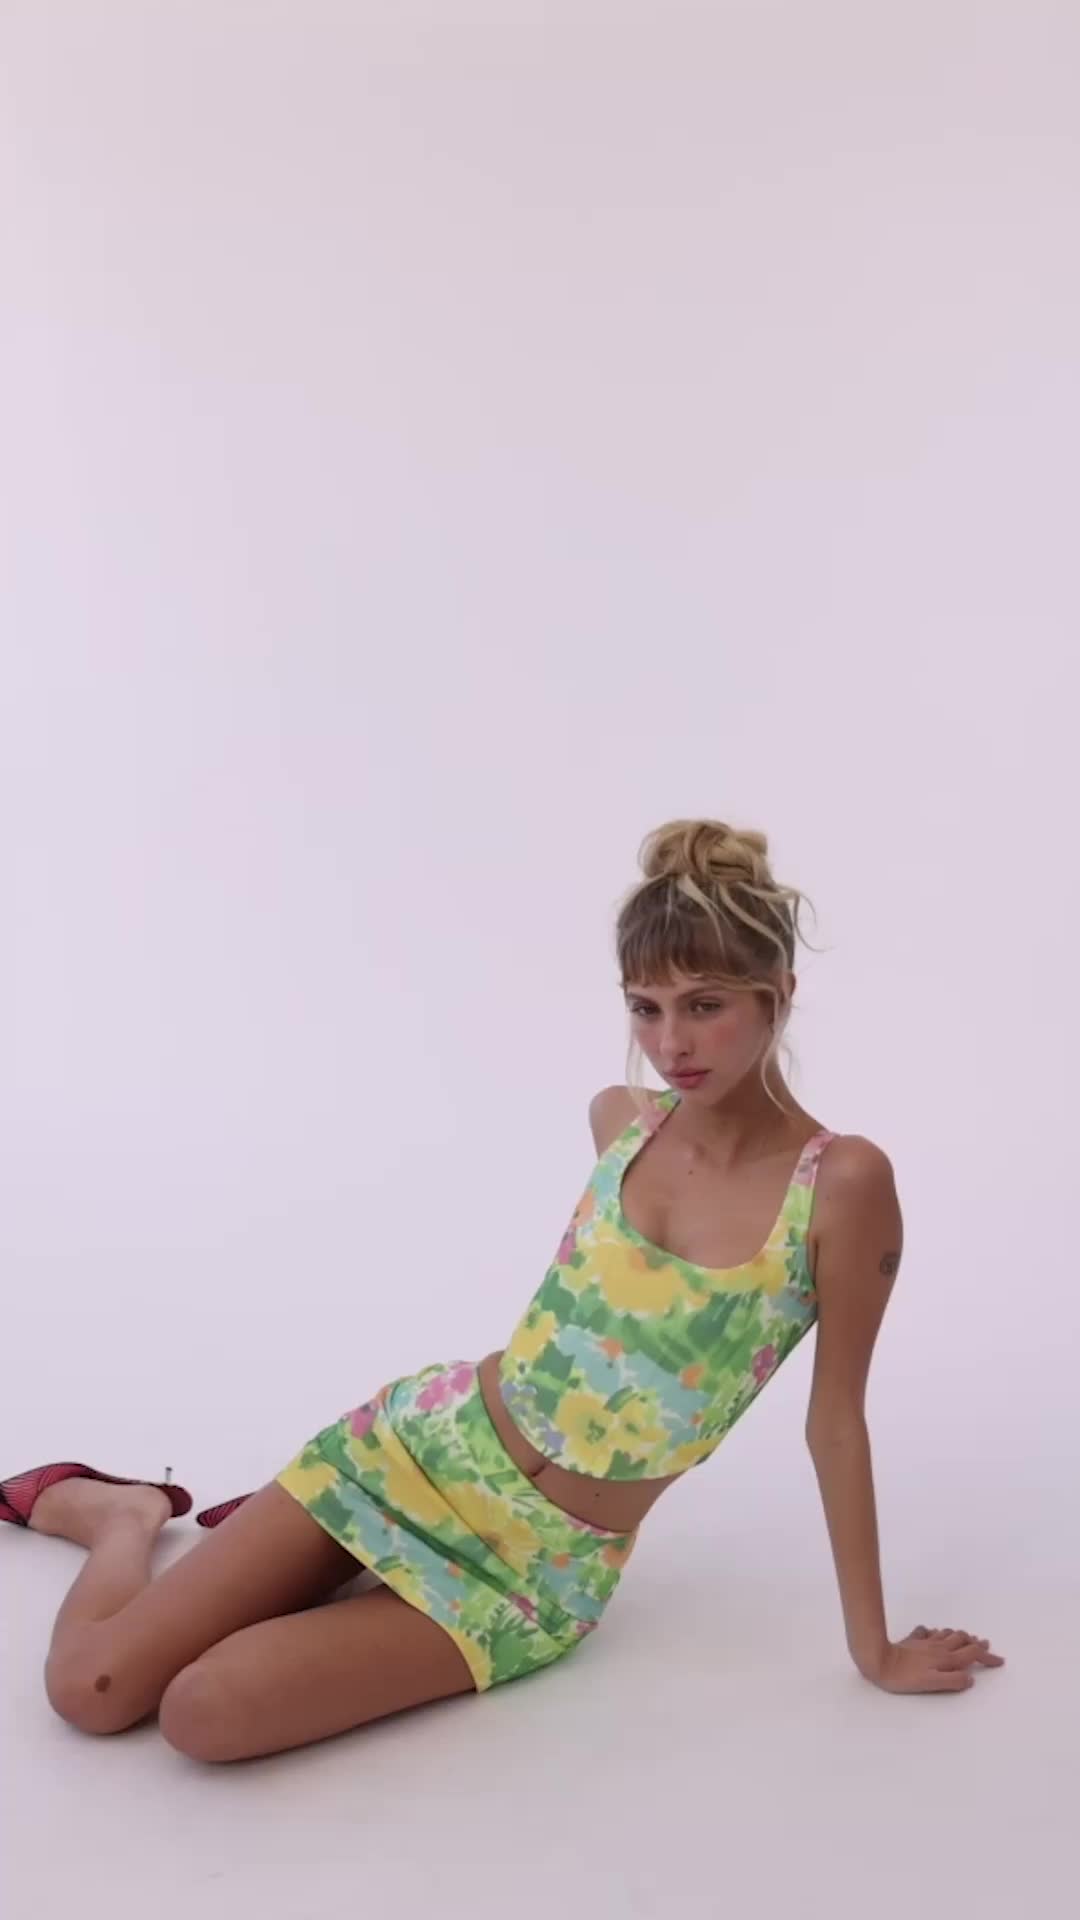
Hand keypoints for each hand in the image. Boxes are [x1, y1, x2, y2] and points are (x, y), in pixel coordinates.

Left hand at [866, 1624, 1004, 1693]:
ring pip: (948, 1634)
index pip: (973, 1654)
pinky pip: (928, 1632)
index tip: (999, 1661)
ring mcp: (925, 1642)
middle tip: (985, 1646)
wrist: (878, 1660)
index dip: (987, 1657)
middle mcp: (938, 1647)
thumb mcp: (931, 1683)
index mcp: (946, 1658)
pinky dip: (936, 1633)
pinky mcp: (912, 1640)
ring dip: (960, 1636)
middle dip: (976, 1643)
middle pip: (963, 1640)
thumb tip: (971, 1678)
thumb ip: (953, 1680)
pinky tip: (935, 1634)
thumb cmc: (905, 1677)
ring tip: (966, 1638)